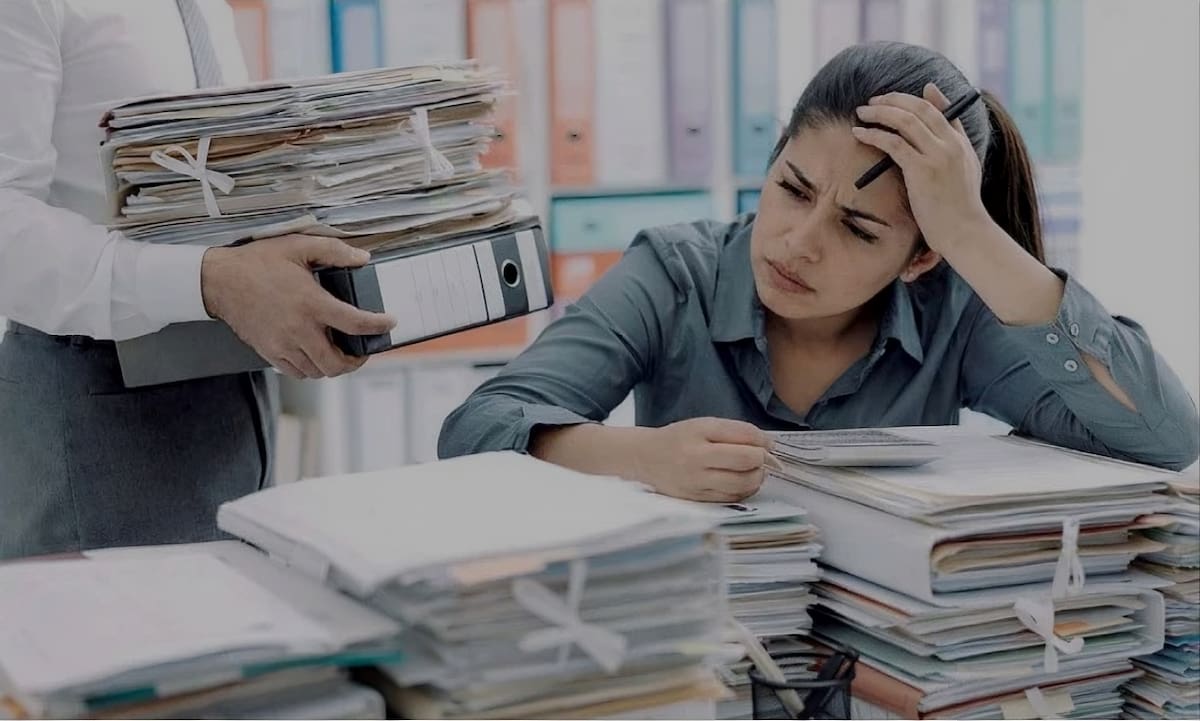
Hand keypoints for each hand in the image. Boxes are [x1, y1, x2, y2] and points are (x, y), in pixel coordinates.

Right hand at [201, 234, 395, 378]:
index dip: (378, 327)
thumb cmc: (258, 262)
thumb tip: (363, 259)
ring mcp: (283, 344)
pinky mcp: (270, 352)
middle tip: (363, 350)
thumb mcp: (298, 245)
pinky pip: (297, 372)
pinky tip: (316, 355)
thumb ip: (334, 251)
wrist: (219, 280)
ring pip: (318, 371)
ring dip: (334, 366)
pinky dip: (312, 369)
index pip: (355, 323)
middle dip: (357, 360)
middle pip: (337, 362)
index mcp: (311, 303)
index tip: (389, 324)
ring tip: (341, 353)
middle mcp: (299, 329)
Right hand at [636, 417, 775, 501]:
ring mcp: (696, 482)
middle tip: (761, 458)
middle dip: (762, 460)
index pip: (745, 436)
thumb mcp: (703, 425)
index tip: (766, 443)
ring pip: (743, 484)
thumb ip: (736, 432)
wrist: (645, 459)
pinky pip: (732, 498)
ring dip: (756, 477)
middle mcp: (696, 458)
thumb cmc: (678, 439)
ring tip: (752, 470)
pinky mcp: (697, 499)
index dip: (763, 440)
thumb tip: (768, 445)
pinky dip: (743, 490)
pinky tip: (739, 482)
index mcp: (699, 432)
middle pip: (747, 461)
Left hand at [850, 83, 991, 253]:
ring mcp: (937, 155)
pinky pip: (893, 143)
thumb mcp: (964, 173)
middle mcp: (951, 143)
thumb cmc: (958, 208)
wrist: (964, 231)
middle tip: (874, 101)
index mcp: (961, 143)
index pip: (942, 110)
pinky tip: (860, 133)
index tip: (901, 94)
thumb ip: (951, 150)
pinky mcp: (921, 169)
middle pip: (920, 108)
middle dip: (894, 99)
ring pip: (905, 120)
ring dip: (880, 112)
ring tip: (862, 112)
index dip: (923, 97)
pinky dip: (874, 134)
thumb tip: (933, 137)